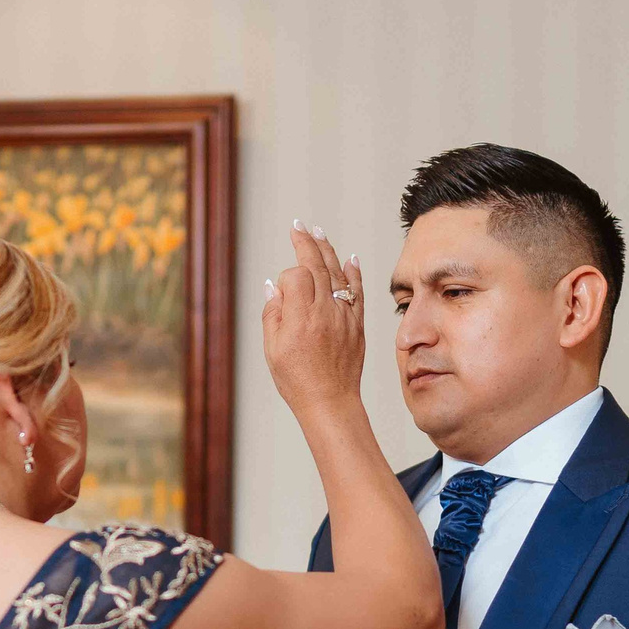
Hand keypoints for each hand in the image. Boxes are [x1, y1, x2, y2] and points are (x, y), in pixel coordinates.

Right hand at [260, 223, 363, 417]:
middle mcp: (325, 311)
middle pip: (317, 265)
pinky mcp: (356, 324)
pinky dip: (354, 273)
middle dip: (306, 242)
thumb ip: (272, 314)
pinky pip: (357, 292)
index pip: (295, 276)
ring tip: (318, 232)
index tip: (280, 295)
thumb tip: (274, 286)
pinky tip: (350, 258)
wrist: (330, 402)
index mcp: (301, 316)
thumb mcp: (272, 349)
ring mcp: (343, 316)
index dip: (285, 279)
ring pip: (338, 273)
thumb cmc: (296, 380)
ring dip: (327, 250)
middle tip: (298, 226)